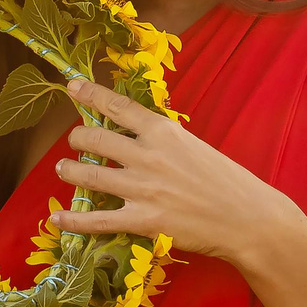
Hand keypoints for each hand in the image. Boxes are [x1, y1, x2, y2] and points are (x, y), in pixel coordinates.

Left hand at [50, 77, 300, 267]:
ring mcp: (143, 188)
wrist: (250, 219)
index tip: (71, 86)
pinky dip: (73, 220)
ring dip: (68, 171)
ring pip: (88, 176)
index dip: (90, 94)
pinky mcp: (142, 221)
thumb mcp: (194, 146)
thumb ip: (162, 139)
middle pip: (94, 139)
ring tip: (62, 169)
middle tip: (75, 142)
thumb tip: (135, 134)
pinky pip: (97, 220)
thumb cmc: (227, 181)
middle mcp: (148, 155)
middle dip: (77, 139)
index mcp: (164, 131)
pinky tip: (56, 218)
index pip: (118, 106)